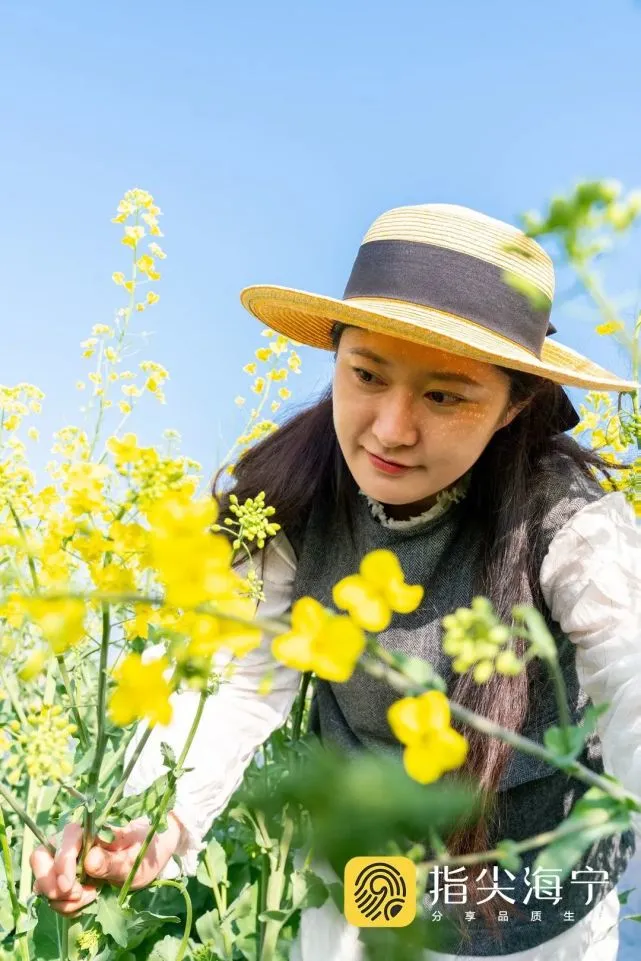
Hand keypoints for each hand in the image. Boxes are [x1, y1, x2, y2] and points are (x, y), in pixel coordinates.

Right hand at [31, 814, 181, 915]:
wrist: (149, 855)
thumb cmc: (143, 849)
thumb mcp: (134, 857)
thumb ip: (113, 860)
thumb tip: (90, 861)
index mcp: (90, 828)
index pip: (65, 838)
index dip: (62, 862)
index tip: (69, 886)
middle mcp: (72, 843)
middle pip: (39, 857)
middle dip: (50, 882)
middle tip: (74, 894)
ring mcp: (66, 862)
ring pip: (43, 879)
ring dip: (60, 897)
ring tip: (89, 897)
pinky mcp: (66, 879)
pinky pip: (53, 895)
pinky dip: (64, 905)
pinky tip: (85, 902)